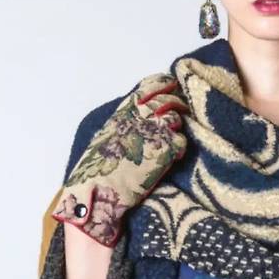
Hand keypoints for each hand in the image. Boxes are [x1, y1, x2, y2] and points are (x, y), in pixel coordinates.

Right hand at [52, 75, 188, 246]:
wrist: (99, 193)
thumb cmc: (97, 169)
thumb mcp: (106, 136)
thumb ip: (124, 121)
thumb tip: (137, 115)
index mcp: (124, 110)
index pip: (151, 85)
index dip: (165, 85)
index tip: (171, 87)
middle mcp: (140, 116)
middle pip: (169, 101)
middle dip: (177, 107)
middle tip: (179, 115)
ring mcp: (155, 131)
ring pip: (177, 120)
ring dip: (176, 130)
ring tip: (167, 143)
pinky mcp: (166, 150)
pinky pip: (182, 142)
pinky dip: (179, 150)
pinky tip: (171, 159)